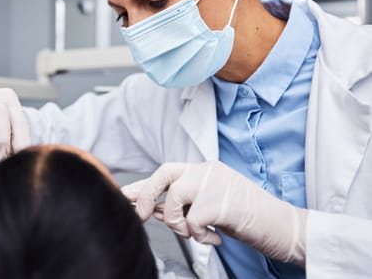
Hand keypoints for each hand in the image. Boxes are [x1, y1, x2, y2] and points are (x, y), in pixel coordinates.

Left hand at [121, 161, 306, 265]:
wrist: (284, 227)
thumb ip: (184, 203)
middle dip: (148, 196)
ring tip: (197, 233)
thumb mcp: (210, 206)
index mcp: (205, 169)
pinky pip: (193, 221)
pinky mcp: (223, 201)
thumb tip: (151, 207)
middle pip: (164, 173)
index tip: (124, 196)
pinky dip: (199, 237)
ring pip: (175, 198)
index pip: (166, 172)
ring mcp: (216, 183)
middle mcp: (208, 170)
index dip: (143, 186)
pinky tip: (215, 239)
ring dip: (179, 224)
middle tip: (144, 217)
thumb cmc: (247, 218)